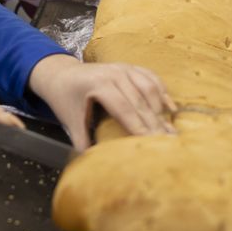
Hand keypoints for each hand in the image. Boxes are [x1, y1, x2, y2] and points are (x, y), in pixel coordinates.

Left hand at [27, 55, 174, 149]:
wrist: (61, 74)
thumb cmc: (66, 99)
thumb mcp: (70, 120)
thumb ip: (82, 141)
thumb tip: (94, 164)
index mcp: (98, 84)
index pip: (124, 109)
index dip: (139, 127)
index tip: (152, 143)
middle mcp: (114, 73)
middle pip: (140, 100)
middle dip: (155, 123)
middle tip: (169, 143)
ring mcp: (123, 67)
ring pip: (149, 88)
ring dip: (160, 110)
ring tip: (169, 130)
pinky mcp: (130, 66)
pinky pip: (151, 78)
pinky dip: (162, 93)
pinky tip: (170, 109)